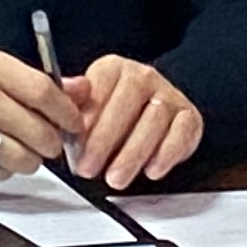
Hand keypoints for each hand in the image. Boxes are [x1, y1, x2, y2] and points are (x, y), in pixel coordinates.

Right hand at [0, 51, 82, 177]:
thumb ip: (40, 81)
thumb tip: (83, 90)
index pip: (43, 92)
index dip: (67, 113)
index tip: (75, 123)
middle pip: (38, 131)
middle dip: (52, 142)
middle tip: (49, 140)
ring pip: (23, 158)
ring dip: (31, 159)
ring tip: (20, 147)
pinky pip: (0, 172)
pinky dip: (6, 169)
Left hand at [56, 54, 202, 191]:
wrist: (155, 109)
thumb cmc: (116, 110)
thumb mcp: (90, 104)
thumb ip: (73, 104)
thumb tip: (57, 100)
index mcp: (114, 68)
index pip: (100, 87)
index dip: (87, 117)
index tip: (74, 143)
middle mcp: (143, 76)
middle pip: (126, 104)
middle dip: (104, 140)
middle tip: (89, 168)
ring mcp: (169, 95)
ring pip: (153, 121)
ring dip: (132, 154)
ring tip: (115, 178)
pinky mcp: (189, 117)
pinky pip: (181, 133)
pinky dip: (166, 154)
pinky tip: (151, 170)